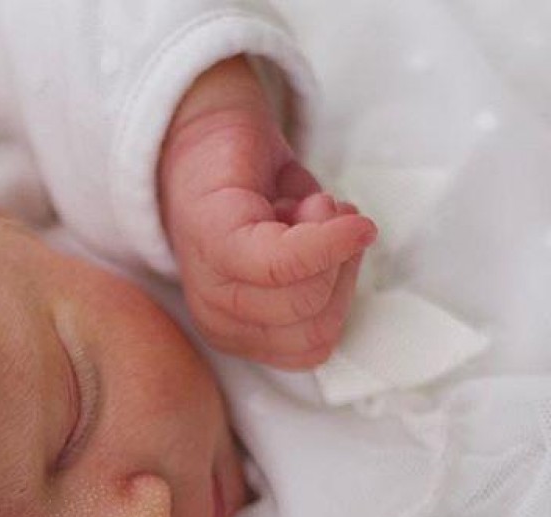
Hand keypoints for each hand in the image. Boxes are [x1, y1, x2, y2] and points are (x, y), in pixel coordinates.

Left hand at [160, 58, 376, 368]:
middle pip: (314, 326)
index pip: (315, 346)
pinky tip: (326, 205)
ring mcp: (211, 289)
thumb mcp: (304, 244)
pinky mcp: (215, 244)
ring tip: (305, 203)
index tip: (334, 244)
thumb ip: (327, 268)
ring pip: (304, 297)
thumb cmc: (255, 193)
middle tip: (322, 217)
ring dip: (328, 239)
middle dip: (340, 267)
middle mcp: (220, 323)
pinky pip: (281, 262)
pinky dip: (322, 236)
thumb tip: (349, 251)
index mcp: (240, 334)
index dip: (341, 292)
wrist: (203, 133)